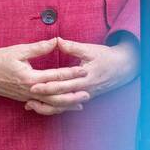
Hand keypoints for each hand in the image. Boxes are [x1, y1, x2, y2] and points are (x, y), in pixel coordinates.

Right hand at [0, 38, 89, 113]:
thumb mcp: (19, 50)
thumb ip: (39, 48)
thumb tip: (56, 41)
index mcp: (29, 77)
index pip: (55, 76)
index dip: (71, 73)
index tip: (84, 70)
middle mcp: (29, 90)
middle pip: (56, 95)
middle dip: (73, 94)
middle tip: (88, 92)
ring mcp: (26, 97)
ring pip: (50, 104)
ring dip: (66, 104)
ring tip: (81, 104)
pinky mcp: (24, 99)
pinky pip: (42, 106)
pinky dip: (54, 107)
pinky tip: (63, 107)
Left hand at [24, 37, 140, 113]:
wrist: (123, 68)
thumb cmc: (106, 56)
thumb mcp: (89, 49)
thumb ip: (72, 47)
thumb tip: (57, 40)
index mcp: (85, 78)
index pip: (63, 84)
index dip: (47, 84)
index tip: (32, 84)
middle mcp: (84, 90)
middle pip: (60, 97)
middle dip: (43, 97)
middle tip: (27, 96)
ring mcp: (84, 96)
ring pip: (63, 106)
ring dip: (47, 107)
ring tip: (30, 105)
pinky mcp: (83, 98)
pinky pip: (67, 106)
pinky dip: (55, 108)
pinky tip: (42, 107)